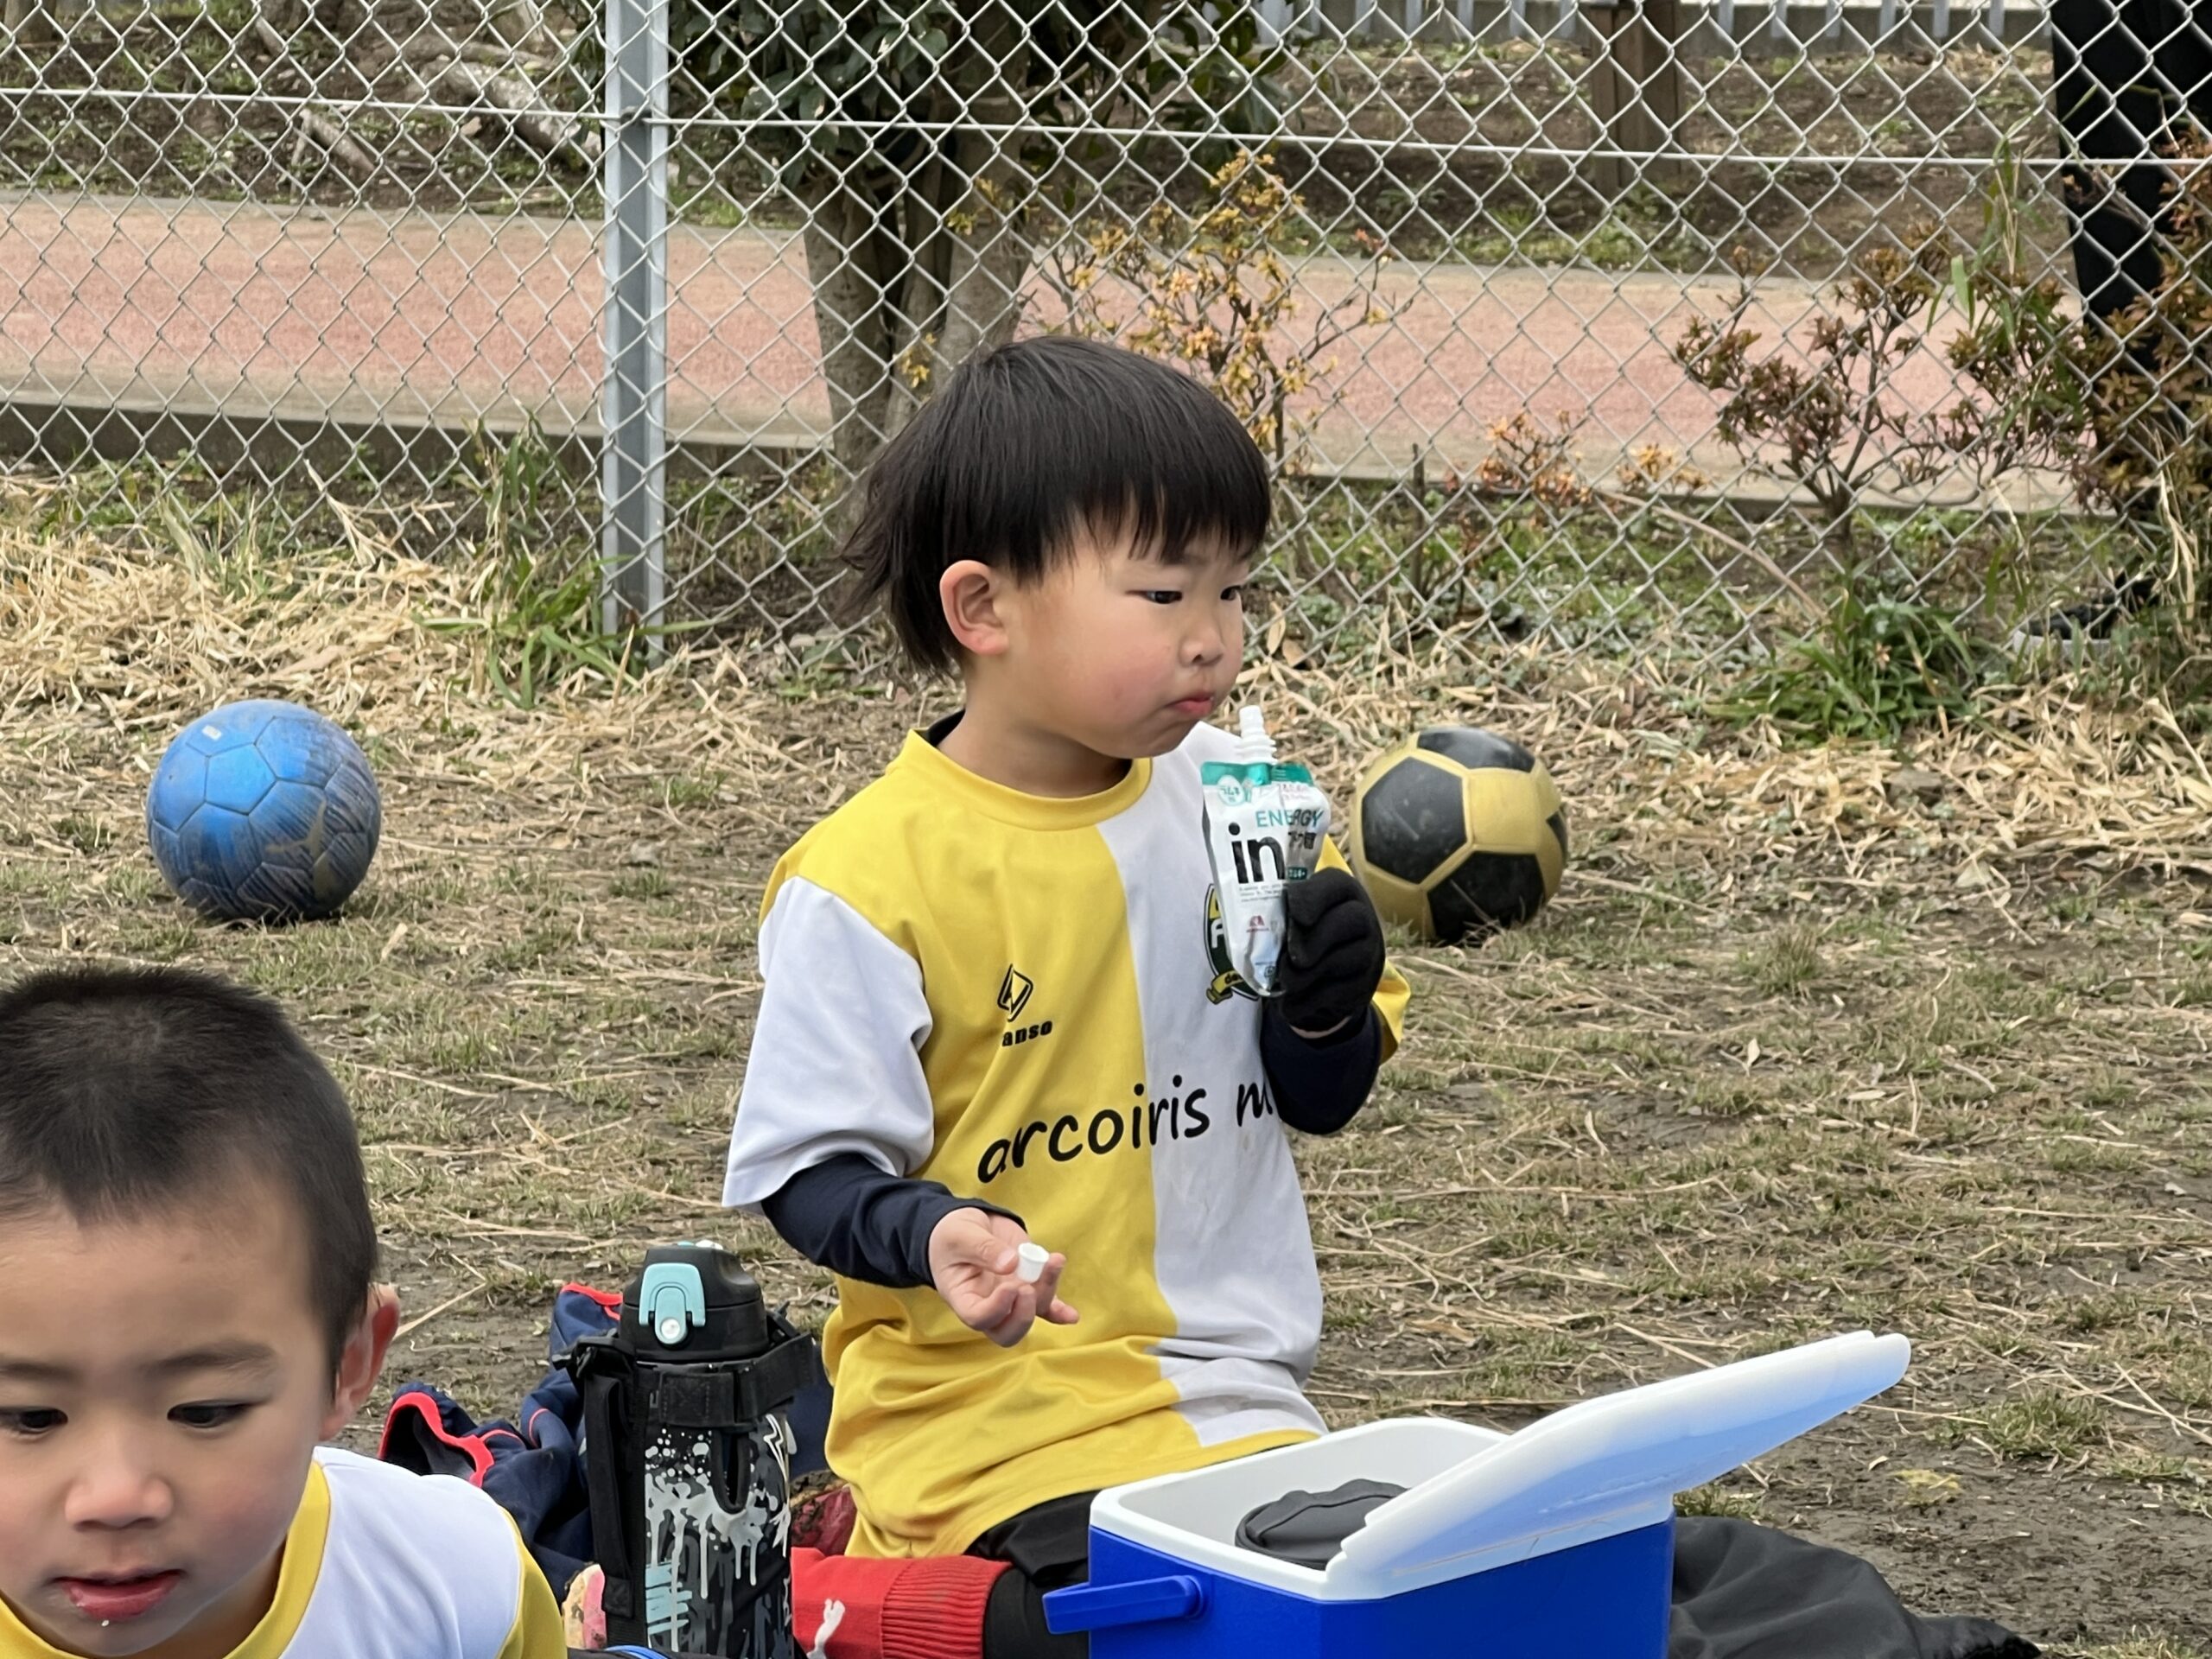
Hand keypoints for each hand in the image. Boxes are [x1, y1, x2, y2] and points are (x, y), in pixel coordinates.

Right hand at [927, 1208, 1078, 1346]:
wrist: (970, 1226)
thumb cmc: (955, 1235)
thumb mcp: (961, 1235)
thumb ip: (984, 1248)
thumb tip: (1012, 1263)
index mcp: (962, 1297)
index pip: (978, 1317)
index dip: (997, 1309)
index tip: (1010, 1286)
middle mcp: (987, 1305)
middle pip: (1006, 1332)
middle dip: (1023, 1317)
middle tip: (1027, 1288)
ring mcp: (1010, 1300)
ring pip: (1031, 1313)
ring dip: (1046, 1293)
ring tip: (1054, 1261)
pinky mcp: (1029, 1288)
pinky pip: (1046, 1306)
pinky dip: (1059, 1311)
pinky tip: (1071, 1315)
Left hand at [1280, 868, 1385, 1038]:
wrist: (1332, 978)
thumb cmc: (1306, 935)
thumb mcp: (1296, 918)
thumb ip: (1282, 916)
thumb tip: (1254, 928)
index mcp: (1341, 892)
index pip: (1336, 884)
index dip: (1313, 898)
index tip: (1295, 914)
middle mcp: (1362, 918)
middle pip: (1350, 920)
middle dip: (1315, 940)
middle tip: (1292, 957)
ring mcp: (1368, 953)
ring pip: (1340, 960)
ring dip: (1304, 975)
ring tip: (1284, 980)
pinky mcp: (1363, 985)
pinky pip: (1335, 992)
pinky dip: (1306, 1000)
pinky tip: (1291, 1002)